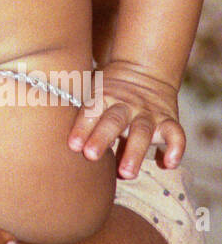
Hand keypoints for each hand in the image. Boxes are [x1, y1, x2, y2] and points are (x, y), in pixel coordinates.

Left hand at [67, 60, 185, 178]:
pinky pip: (176, 133)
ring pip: (143, 131)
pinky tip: (168, 164)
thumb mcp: (93, 97)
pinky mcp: (169, 120)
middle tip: (91, 155)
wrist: (142, 70)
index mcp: (103, 97)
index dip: (82, 127)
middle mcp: (126, 105)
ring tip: (126, 174)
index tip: (73, 145)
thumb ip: (85, 120)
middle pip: (114, 120)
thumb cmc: (108, 94)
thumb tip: (67, 153)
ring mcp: (148, 113)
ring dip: (135, 152)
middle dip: (102, 137)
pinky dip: (175, 148)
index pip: (91, 111)